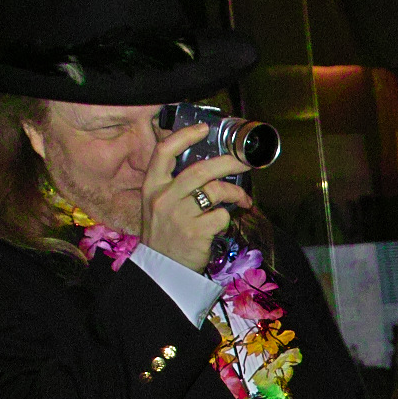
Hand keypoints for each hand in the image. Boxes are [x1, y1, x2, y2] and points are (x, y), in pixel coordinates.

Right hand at [137, 124, 251, 273]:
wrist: (161, 269)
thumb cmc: (164, 233)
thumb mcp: (157, 204)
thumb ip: (175, 184)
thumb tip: (209, 167)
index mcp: (152, 186)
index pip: (164, 152)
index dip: (185, 136)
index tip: (205, 129)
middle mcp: (163, 197)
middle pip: (201, 170)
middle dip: (229, 162)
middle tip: (245, 161)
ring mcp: (179, 215)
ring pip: (216, 191)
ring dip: (236, 192)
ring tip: (244, 198)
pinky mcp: (195, 232)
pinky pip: (222, 216)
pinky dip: (228, 218)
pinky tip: (223, 224)